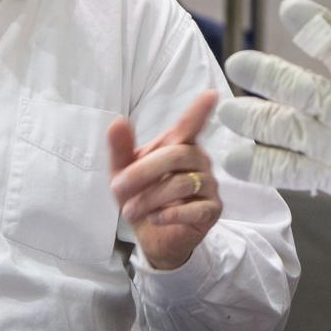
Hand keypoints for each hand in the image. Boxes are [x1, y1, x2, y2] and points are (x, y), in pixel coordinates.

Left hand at [109, 90, 222, 269]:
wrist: (153, 236)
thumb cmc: (141, 196)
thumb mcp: (123, 173)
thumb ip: (121, 149)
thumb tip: (118, 121)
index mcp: (179, 146)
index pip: (191, 125)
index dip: (200, 111)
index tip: (210, 95)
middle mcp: (199, 161)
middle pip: (177, 155)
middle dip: (143, 171)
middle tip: (118, 188)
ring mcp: (208, 185)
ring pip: (182, 183)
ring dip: (149, 198)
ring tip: (129, 211)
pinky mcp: (212, 210)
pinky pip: (194, 209)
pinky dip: (169, 214)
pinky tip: (154, 218)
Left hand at [217, 0, 330, 230]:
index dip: (317, 29)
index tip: (292, 9)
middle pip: (302, 92)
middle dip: (267, 75)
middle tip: (237, 61)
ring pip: (287, 130)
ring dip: (253, 119)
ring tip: (227, 111)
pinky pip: (292, 172)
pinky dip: (262, 166)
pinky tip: (234, 158)